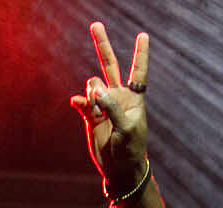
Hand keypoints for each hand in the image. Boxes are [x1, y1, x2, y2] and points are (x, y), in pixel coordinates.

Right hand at [69, 22, 148, 188]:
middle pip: (110, 65)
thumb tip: (95, 88)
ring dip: (93, 95)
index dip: (140, 54)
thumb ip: (112, 105)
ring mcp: (102, 105)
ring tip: (98, 113)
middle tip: (96, 25)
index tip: (143, 35)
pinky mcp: (89, 115)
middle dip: (102, 45)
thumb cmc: (131, 148)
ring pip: (92, 85)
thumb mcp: (127, 127)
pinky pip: (81, 102)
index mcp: (134, 98)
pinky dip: (81, 103)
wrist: (119, 168)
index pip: (138, 72)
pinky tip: (80, 106)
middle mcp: (118, 97)